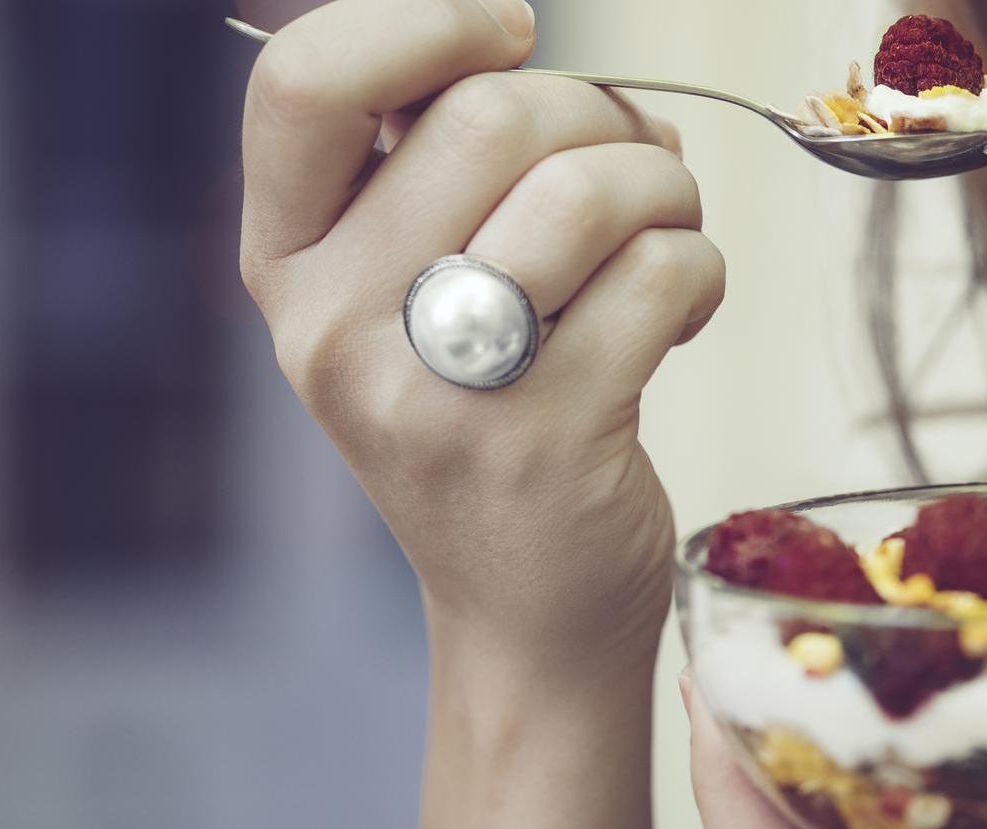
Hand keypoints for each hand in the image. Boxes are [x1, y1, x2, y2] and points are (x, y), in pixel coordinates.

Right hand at [238, 1, 719, 828]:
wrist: (527, 610)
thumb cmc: (489, 421)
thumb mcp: (411, 298)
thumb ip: (438, 170)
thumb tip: (530, 54)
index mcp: (287, 268)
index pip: (305, 83)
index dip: (424, 23)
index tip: (509, 38)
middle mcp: (336, 328)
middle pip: (489, 117)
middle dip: (601, 116)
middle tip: (635, 166)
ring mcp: (438, 392)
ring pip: (589, 188)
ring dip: (666, 185)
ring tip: (667, 232)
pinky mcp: (546, 438)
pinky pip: (660, 273)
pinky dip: (699, 268)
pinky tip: (678, 311)